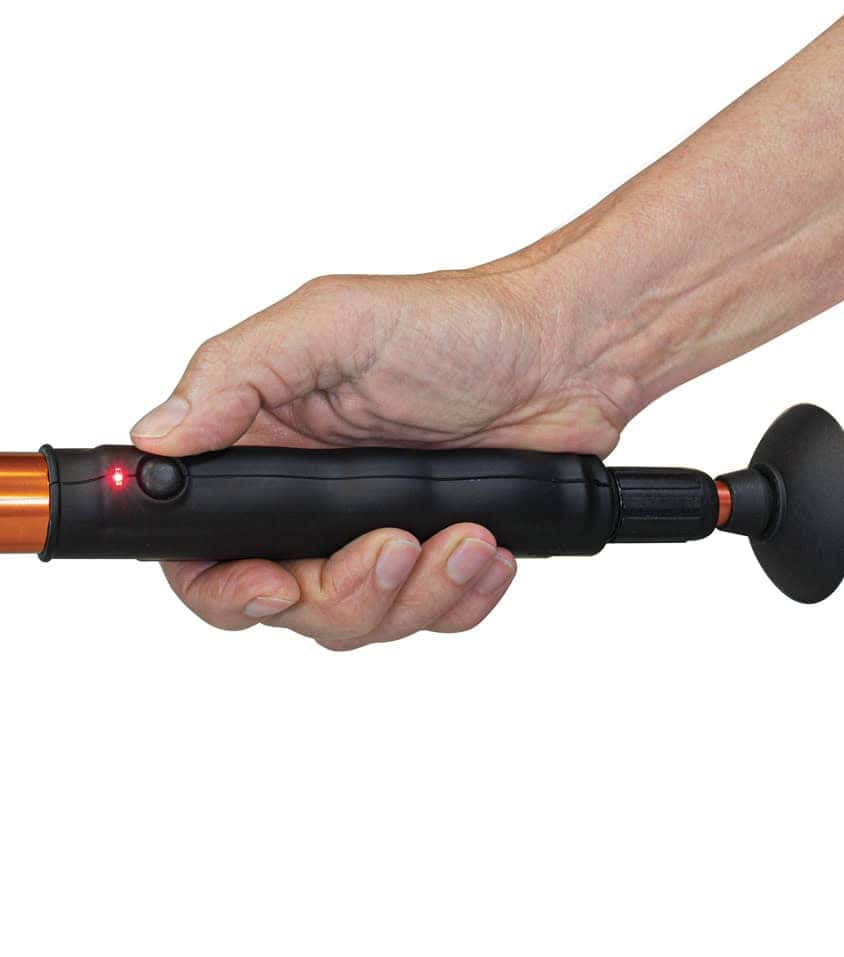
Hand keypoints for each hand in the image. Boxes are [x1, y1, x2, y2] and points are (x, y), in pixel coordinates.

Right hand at [130, 267, 628, 650]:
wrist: (564, 354)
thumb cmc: (456, 325)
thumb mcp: (335, 325)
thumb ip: (237, 375)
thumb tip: (157, 436)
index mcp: (268, 447)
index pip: (204, 549)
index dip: (225, 586)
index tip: (273, 584)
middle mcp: (312, 501)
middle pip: (289, 604)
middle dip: (346, 593)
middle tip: (397, 542)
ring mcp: (375, 534)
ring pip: (366, 621)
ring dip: (417, 593)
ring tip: (466, 536)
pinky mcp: (435, 556)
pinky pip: (432, 617)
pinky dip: (462, 597)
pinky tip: (487, 550)